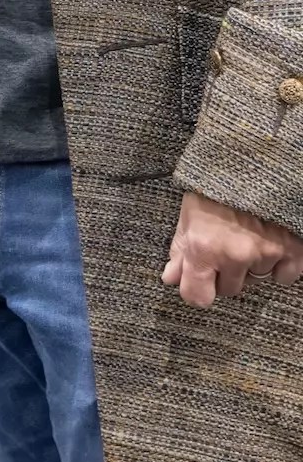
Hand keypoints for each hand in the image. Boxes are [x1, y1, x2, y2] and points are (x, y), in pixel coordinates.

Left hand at [162, 190, 302, 306]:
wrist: (252, 163)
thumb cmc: (215, 187)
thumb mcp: (188, 215)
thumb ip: (180, 250)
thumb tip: (170, 278)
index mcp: (204, 248)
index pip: (197, 297)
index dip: (197, 290)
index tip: (200, 281)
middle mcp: (235, 255)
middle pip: (229, 290)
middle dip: (226, 273)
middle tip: (226, 247)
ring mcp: (267, 254)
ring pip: (257, 280)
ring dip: (252, 265)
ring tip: (248, 237)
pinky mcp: (294, 250)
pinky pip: (285, 276)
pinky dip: (280, 265)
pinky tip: (270, 243)